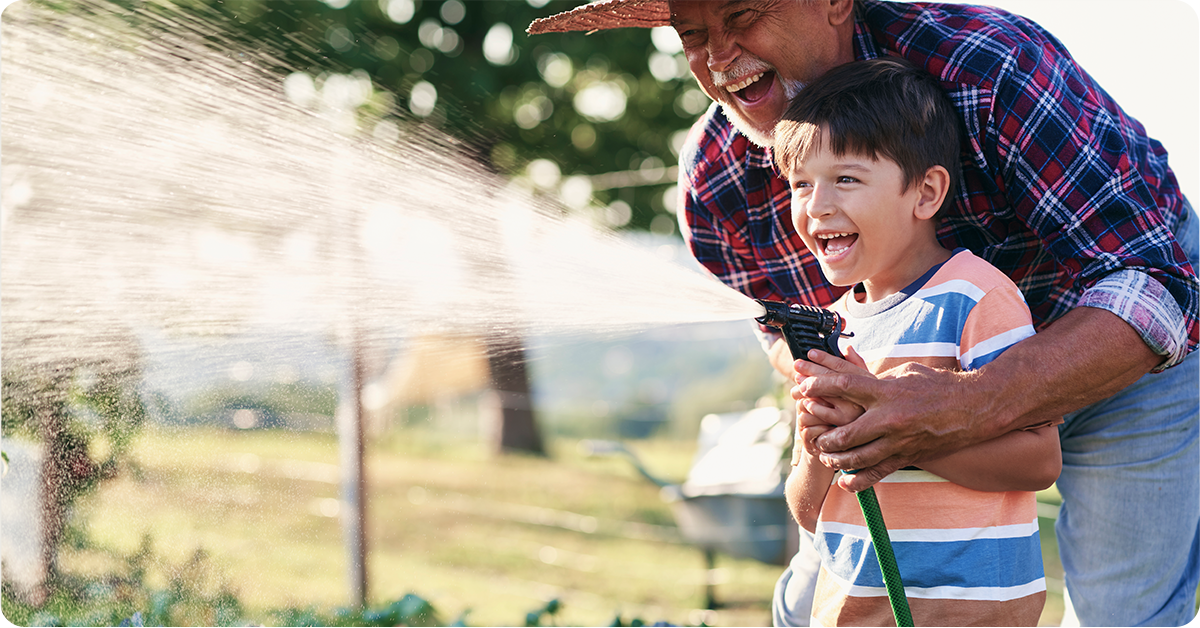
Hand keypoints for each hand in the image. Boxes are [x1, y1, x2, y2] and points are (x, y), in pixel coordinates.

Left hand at [798, 359, 985, 490]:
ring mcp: (899, 441)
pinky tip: (844, 481)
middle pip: (845, 432)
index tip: (802, 389)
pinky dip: (858, 481)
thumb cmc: (937, 385)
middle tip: (811, 433)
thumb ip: (874, 378)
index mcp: (887, 391)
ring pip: (857, 458)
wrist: (975, 408)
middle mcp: (890, 418)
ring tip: (826, 455)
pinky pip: (878, 474)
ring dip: (836, 459)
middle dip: (823, 435)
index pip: (844, 387)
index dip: (818, 387)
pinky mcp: (907, 456)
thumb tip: (847, 376)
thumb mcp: (904, 372)